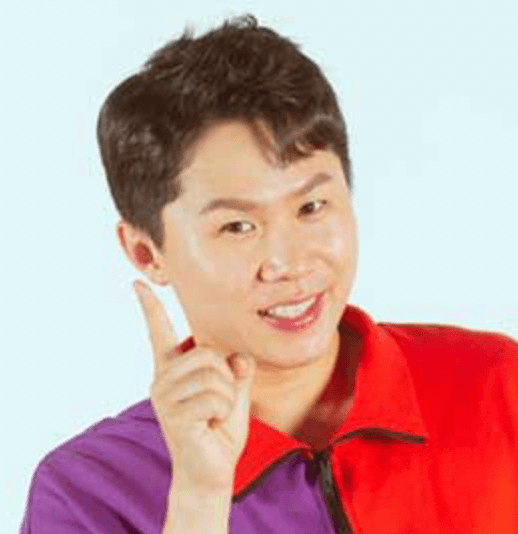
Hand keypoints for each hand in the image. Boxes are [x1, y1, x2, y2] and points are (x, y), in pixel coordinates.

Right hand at [134, 280, 255, 494]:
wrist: (212, 471)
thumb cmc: (219, 430)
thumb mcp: (234, 393)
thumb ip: (236, 370)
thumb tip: (237, 356)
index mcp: (173, 370)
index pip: (159, 332)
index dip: (150, 307)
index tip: (138, 282)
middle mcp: (162, 379)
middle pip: (207, 352)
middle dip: (226, 376)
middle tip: (219, 402)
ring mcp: (164, 397)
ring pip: (214, 373)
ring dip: (227, 396)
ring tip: (214, 415)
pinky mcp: (174, 414)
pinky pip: (216, 396)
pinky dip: (226, 410)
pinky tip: (212, 425)